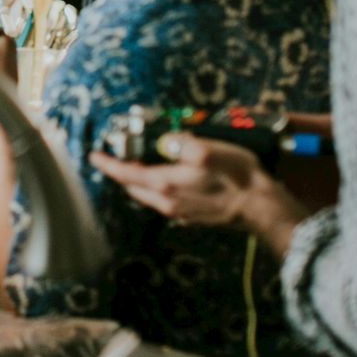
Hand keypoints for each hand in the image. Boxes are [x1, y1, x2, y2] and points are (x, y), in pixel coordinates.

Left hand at [90, 134, 308, 254]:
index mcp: (165, 184)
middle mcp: (168, 202)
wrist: (261, 208)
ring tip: (140, 165)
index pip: (126, 174)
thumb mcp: (207, 150)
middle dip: (122, 173)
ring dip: (140, 182)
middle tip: (117, 157)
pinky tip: (168, 179)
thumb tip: (164, 139)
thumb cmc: (237, 177)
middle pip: (134, 187)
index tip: (94, 156)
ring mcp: (180, 212)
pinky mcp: (194, 217)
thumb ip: (180, 143)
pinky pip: (166, 202)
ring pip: (149, 196)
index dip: (108, 164)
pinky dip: (158, 189)